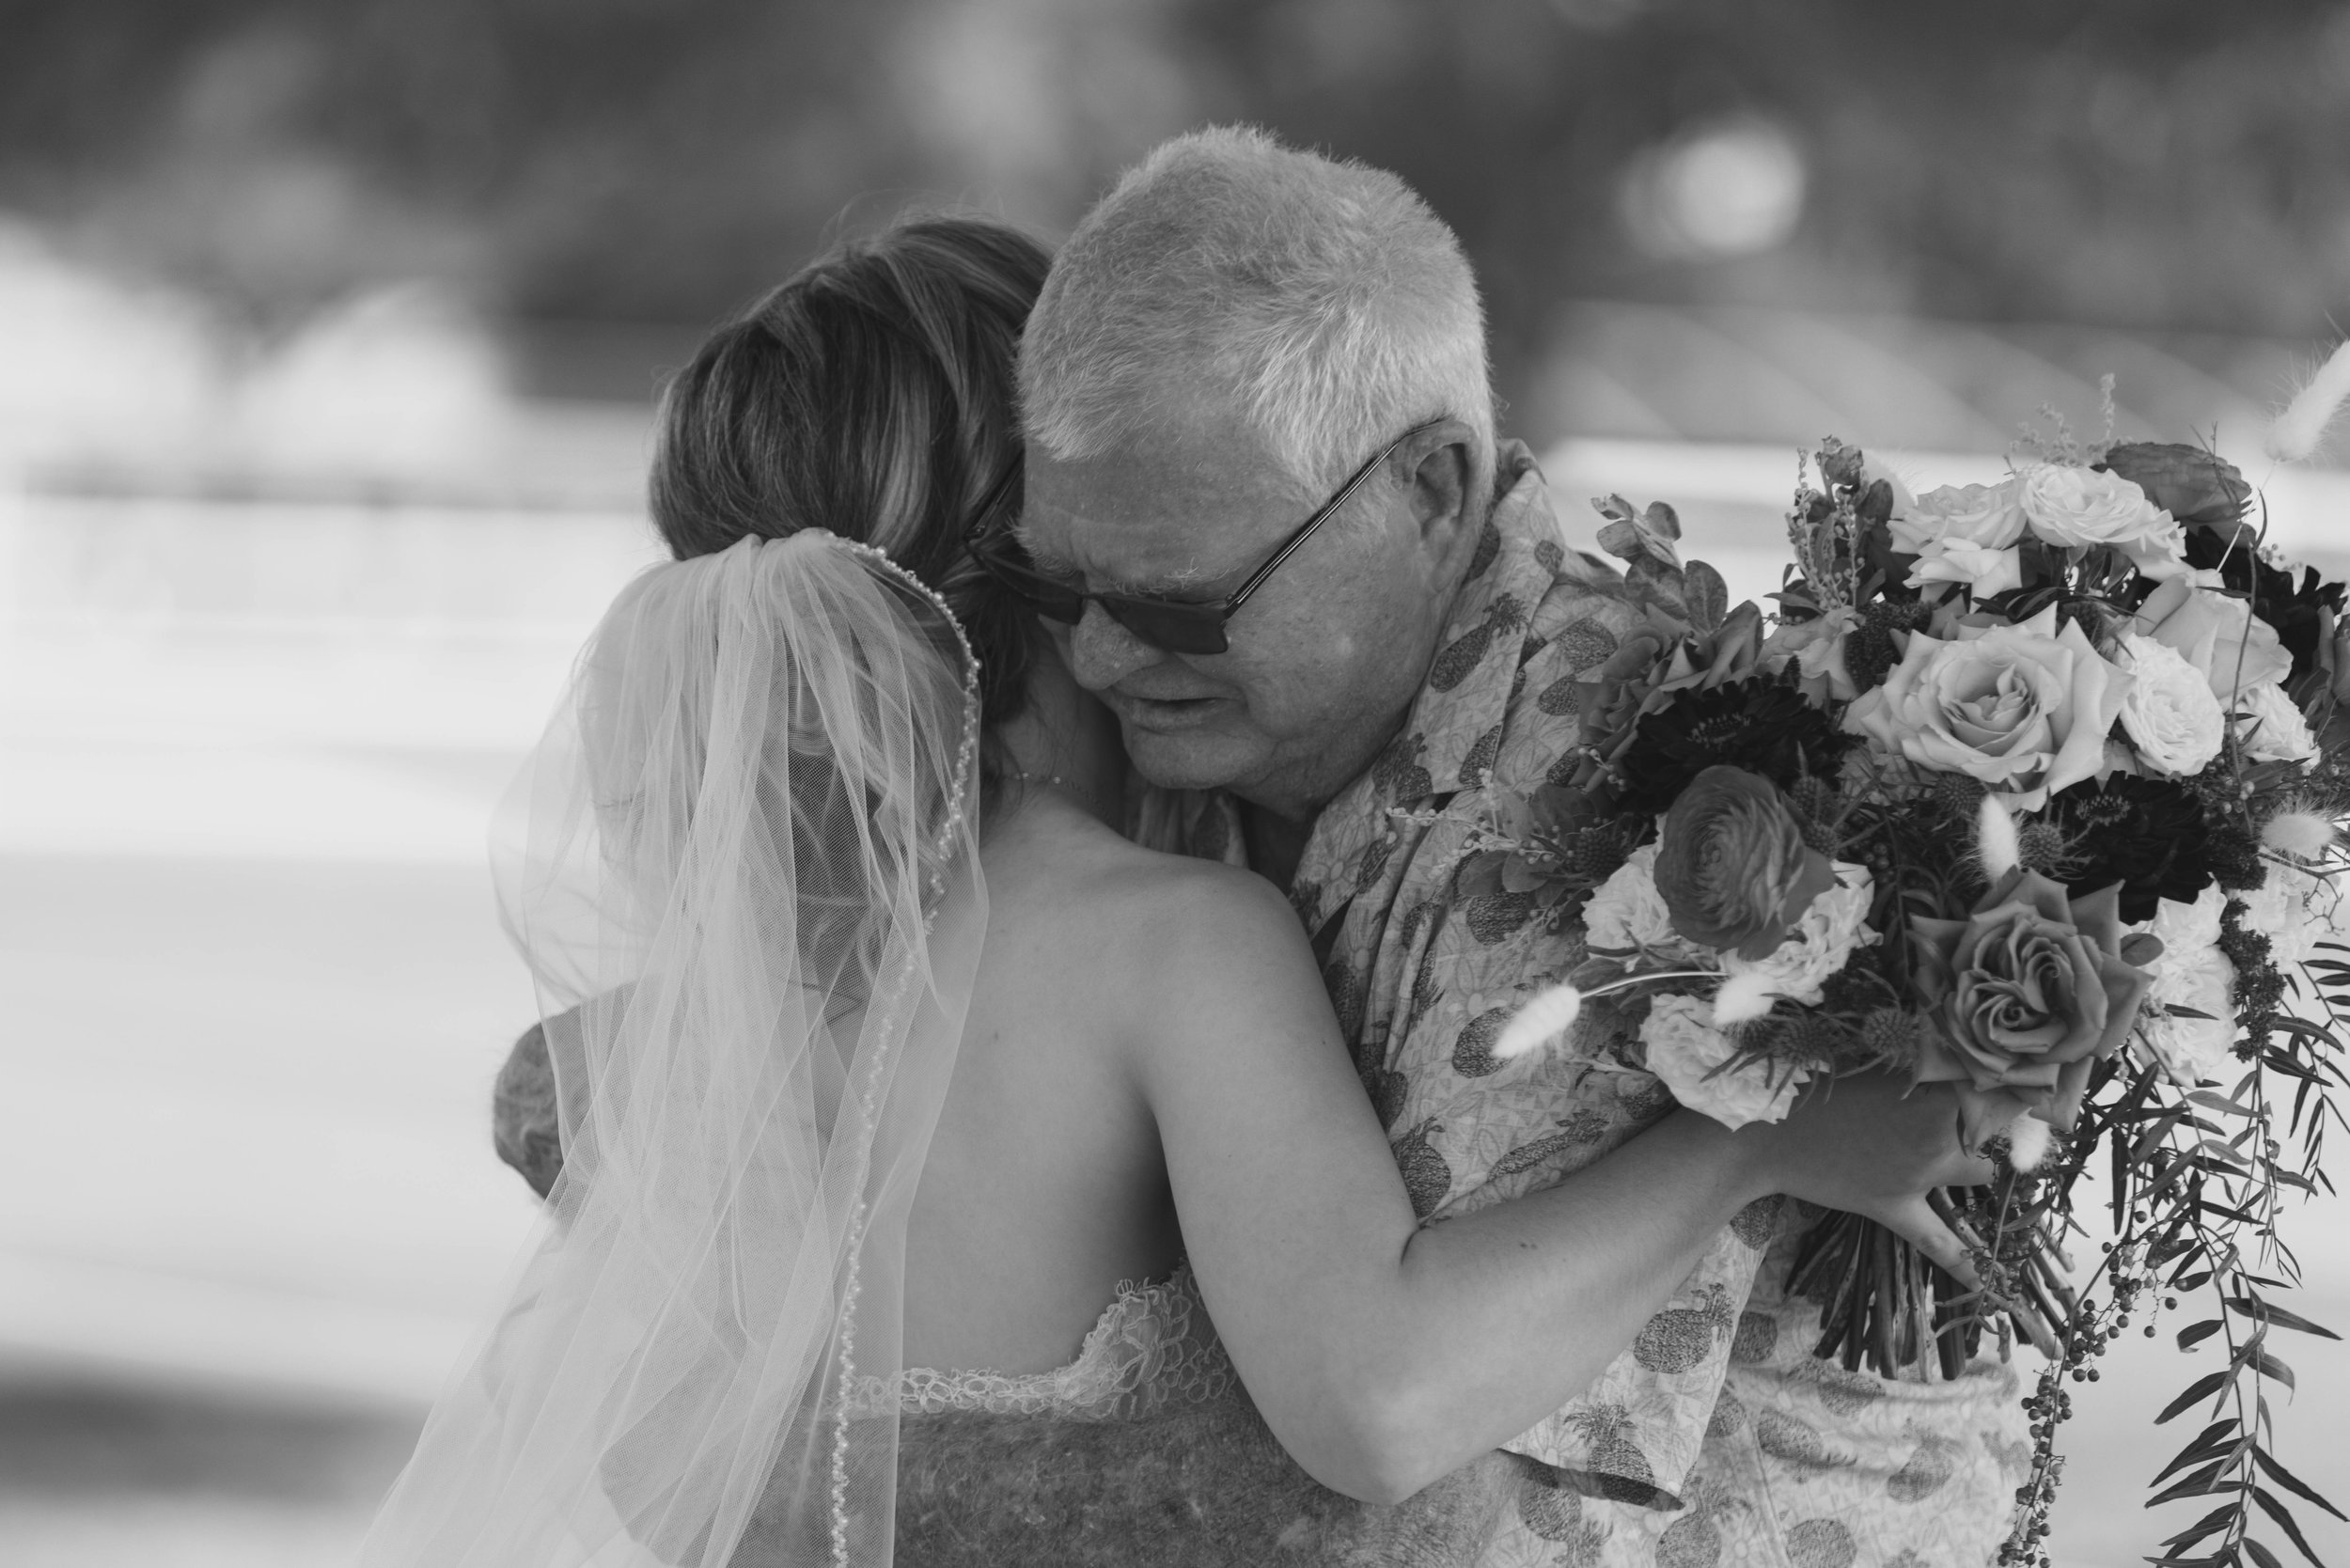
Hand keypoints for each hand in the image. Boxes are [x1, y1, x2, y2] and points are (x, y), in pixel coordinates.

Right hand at [1735, 1071, 1995, 1283]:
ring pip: (1982, 1171)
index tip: (2004, 1075)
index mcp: (1930, 1091)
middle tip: (1981, 1108)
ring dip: (1982, 1161)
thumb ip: (1920, 1066)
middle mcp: (1935, 1134)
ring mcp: (1919, 1175)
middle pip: (1996, 1127)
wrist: (1770, 1131)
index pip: (1992, 1086)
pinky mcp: (1896, 1208)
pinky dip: (1965, 1264)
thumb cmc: (1816, 1086)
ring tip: (1968, 1147)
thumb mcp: (1874, 1065)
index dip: (2002, 1082)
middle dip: (1994, 1119)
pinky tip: (1989, 1286)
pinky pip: (1939, 1241)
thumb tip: (1956, 1059)